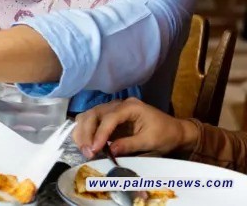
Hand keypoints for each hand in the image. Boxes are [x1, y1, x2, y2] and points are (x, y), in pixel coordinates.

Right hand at [72, 97, 198, 157]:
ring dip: (82, 133)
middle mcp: (117, 104)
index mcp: (131, 107)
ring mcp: (111, 110)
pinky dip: (84, 133)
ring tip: (85, 150)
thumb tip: (110, 151)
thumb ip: (129, 144)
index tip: (94, 149)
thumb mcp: (150, 141)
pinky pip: (90, 122)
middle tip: (87, 152)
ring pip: (88, 116)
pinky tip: (86, 145)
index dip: (100, 134)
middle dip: (87, 133)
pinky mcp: (108, 118)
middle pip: (93, 114)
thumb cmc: (165, 135)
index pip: (109, 118)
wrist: (175, 131)